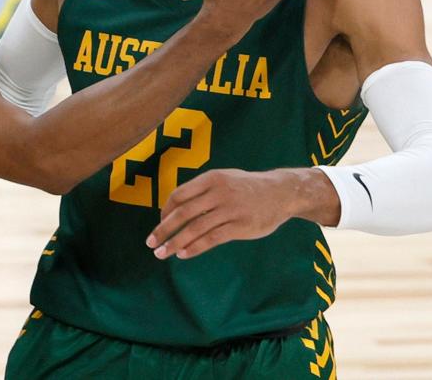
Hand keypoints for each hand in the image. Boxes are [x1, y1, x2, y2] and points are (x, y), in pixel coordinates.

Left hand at [145, 168, 297, 259]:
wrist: (281, 192)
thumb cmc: (246, 187)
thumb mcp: (223, 179)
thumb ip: (201, 191)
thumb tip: (174, 208)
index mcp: (211, 179)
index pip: (179, 195)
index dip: (165, 211)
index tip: (160, 224)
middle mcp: (218, 192)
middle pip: (183, 213)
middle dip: (163, 229)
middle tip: (150, 243)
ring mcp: (230, 209)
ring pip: (195, 228)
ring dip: (175, 242)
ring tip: (162, 254)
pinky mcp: (240, 226)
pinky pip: (212, 238)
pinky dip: (195, 247)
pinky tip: (183, 254)